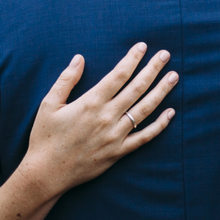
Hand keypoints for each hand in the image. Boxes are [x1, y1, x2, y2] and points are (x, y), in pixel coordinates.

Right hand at [20, 42, 177, 198]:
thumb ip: (66, 80)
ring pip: (145, 109)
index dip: (132, 59)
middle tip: (165, 55)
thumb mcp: (49, 104)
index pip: (118, 75)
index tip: (142, 46)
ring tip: (173, 77)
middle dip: (153, 69)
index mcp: (91, 102)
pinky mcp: (119, 152)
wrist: (47, 173)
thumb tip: (79, 58)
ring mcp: (115, 136)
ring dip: (161, 91)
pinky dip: (160, 125)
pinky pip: (144, 137)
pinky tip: (170, 113)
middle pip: (137, 88)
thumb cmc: (45, 137)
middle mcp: (107, 117)